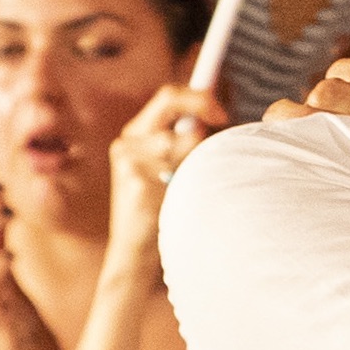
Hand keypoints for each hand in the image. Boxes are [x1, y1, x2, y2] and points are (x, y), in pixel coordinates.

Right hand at [108, 83, 228, 273]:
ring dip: (197, 166)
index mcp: (135, 135)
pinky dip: (189, 187)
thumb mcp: (171, 169)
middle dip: (201, 119)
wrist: (135, 253)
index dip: (198, 97)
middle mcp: (127, 144)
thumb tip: (221, 116)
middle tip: (218, 131)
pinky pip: (182, 173)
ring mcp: (129, 163)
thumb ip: (188, 141)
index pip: (167, 96)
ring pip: (184, 144)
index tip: (222, 112)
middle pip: (173, 109)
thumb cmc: (164, 209)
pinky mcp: (137, 184)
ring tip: (186, 190)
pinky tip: (176, 204)